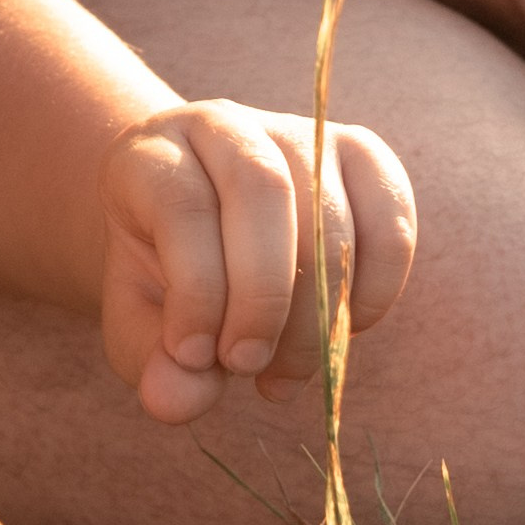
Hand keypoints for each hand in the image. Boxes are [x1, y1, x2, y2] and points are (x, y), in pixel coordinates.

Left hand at [98, 101, 416, 424]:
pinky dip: (375, 288)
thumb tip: (179, 398)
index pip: (183, 203)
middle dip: (263, 297)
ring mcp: (301, 133)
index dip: (195, 289)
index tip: (193, 357)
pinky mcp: (360, 155)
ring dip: (317, 309)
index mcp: (154, 154)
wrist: (193, 226)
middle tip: (248, 367)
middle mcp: (227, 126)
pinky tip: (341, 334)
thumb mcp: (134, 322)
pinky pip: (391, 215)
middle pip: (263, 189)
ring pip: (328, 205)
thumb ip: (150, 358)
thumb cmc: (160, 278)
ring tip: (284, 373)